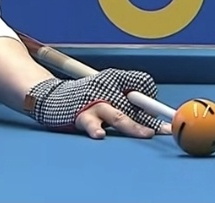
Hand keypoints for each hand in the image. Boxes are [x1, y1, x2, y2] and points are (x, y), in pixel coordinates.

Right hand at [25, 69, 170, 138]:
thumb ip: (126, 98)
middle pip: (134, 104)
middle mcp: (106, 89)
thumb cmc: (85, 95)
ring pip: (117, 116)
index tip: (161, 118)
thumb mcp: (106, 88)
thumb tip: (150, 114)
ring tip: (145, 134)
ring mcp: (94, 104)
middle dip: (151, 119)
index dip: (152, 99)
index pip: (141, 83)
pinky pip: (91, 124)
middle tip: (164, 130)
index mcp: (115, 79)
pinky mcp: (81, 117)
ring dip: (132, 126)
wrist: (50, 95)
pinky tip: (100, 135)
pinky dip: (96, 129)